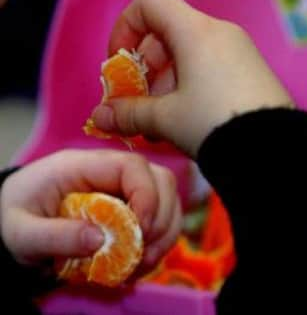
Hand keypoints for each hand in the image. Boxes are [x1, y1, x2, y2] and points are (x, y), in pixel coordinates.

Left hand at [0, 149, 180, 270]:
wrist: (7, 222)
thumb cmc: (12, 219)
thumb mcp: (22, 232)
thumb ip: (56, 235)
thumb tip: (99, 240)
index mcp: (83, 166)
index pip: (132, 166)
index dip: (147, 195)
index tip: (141, 230)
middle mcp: (110, 172)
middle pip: (160, 180)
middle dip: (162, 217)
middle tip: (144, 251)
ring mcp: (123, 189)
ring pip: (167, 199)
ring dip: (165, 232)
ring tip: (144, 262)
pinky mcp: (130, 207)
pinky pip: (160, 219)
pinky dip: (159, 242)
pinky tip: (141, 263)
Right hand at [91, 0, 292, 157]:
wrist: (277, 149)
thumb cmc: (216, 124)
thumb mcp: (166, 120)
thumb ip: (129, 113)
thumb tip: (101, 116)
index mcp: (196, 31)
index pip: (150, 2)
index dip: (125, 27)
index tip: (121, 64)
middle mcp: (221, 32)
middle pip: (168, 32)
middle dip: (146, 68)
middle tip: (140, 105)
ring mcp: (241, 51)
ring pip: (189, 55)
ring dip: (167, 85)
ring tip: (162, 126)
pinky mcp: (253, 71)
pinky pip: (212, 67)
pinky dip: (192, 87)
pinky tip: (189, 124)